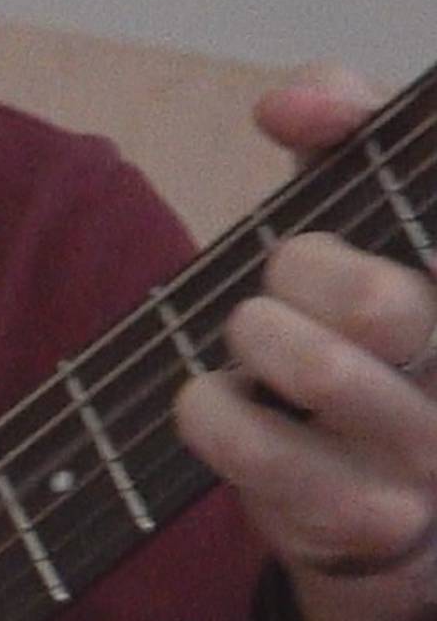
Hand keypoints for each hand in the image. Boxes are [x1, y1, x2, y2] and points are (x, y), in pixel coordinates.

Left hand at [183, 68, 436, 620]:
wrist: (386, 498)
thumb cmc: (367, 324)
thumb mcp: (370, 218)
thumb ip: (346, 134)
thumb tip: (292, 104)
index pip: (435, 228)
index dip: (397, 185)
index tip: (342, 225)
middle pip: (374, 300)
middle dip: (299, 269)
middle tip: (288, 275)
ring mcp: (431, 453)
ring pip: (315, 367)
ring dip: (253, 333)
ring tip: (258, 334)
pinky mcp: (366, 515)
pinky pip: (250, 440)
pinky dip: (207, 405)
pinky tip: (221, 398)